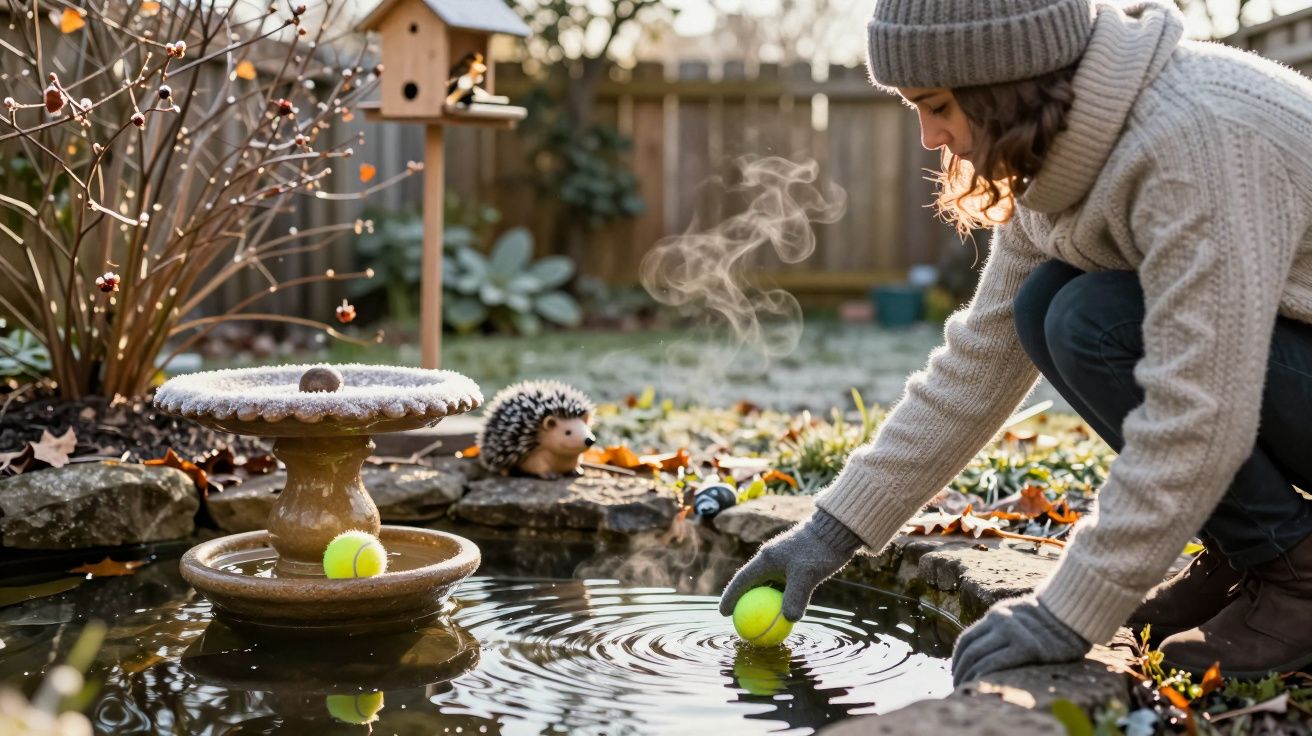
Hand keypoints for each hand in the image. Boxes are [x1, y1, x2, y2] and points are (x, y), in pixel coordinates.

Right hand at [719, 510, 864, 621]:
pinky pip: (783, 588)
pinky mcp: (796, 567)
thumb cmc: (818, 551)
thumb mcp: (807, 575)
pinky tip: (786, 615)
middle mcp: (771, 560)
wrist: (836, 531)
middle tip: (741, 623)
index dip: (730, 597)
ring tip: (762, 623)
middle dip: (744, 604)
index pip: (741, 580)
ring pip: (768, 587)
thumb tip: (789, 620)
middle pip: (751, 585)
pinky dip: (781, 601)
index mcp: (766, 559)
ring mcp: (784, 564)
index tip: (723, 613)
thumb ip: (796, 597)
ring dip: (764, 604)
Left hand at [951, 596, 1089, 685]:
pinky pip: (996, 663)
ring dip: (969, 676)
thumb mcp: (1018, 619)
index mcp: (996, 615)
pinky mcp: (1028, 646)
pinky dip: (984, 675)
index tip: (956, 674)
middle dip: (960, 671)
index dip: (957, 659)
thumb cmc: (1048, 625)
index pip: (967, 639)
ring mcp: (1013, 632)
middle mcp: (1000, 620)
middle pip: (970, 650)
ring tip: (968, 690)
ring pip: (979, 656)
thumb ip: (1000, 631)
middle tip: (959, 687)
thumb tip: (983, 654)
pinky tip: (981, 685)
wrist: (1073, 615)